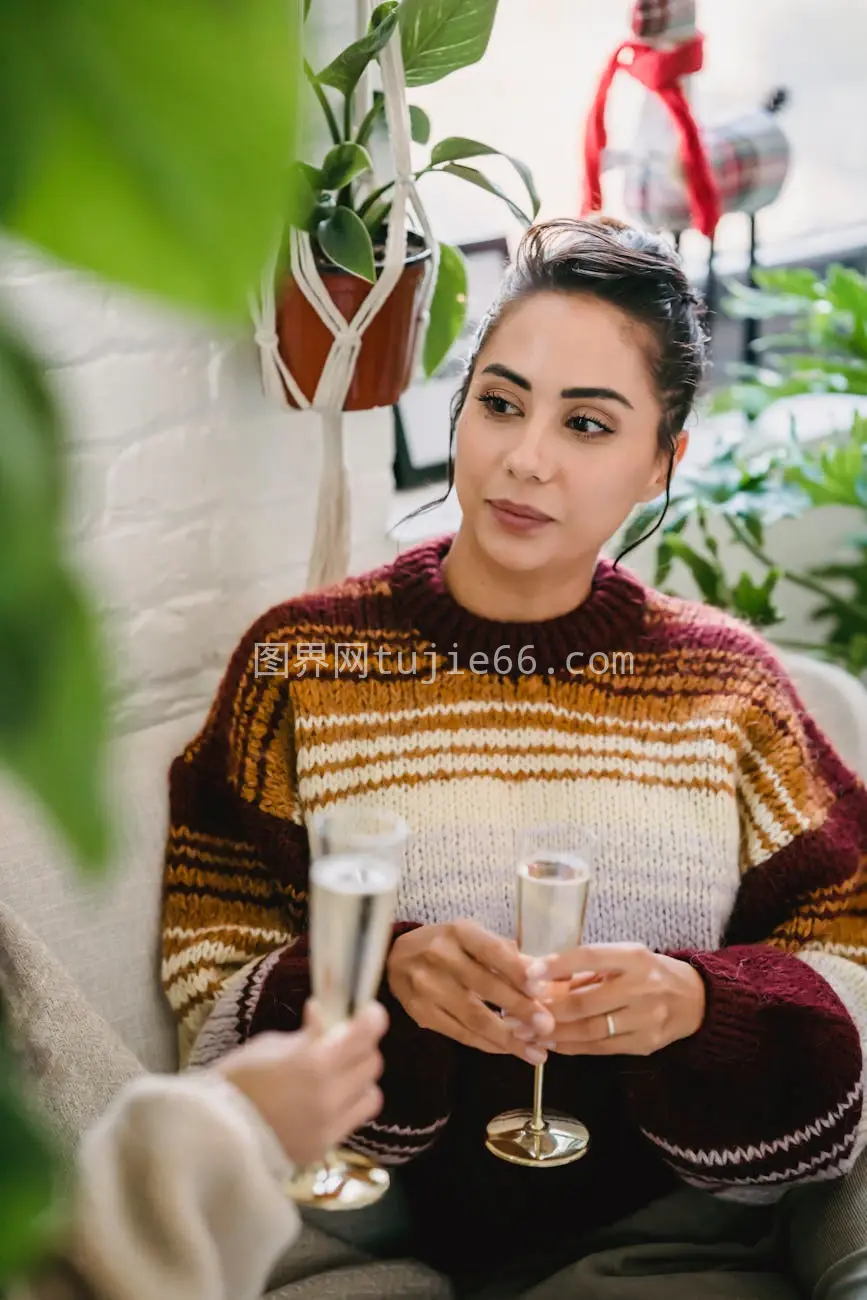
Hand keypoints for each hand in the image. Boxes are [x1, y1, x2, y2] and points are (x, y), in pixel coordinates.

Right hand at [214, 999, 387, 1166]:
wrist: (213, 1135)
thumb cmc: (237, 1080)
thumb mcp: (270, 1045)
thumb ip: (306, 1034)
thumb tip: (324, 1015)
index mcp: (315, 1062)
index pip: (365, 1034)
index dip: (372, 1018)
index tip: (367, 1011)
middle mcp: (331, 1095)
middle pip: (372, 1064)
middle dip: (362, 1049)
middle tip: (344, 1043)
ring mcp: (331, 1126)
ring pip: (371, 1096)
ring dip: (359, 1082)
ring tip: (337, 1077)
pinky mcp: (325, 1149)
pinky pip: (352, 1121)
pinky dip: (346, 1107)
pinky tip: (324, 1102)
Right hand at [386, 920, 554, 1063]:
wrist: (396, 958)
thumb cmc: (447, 945)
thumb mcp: (474, 938)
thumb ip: (508, 955)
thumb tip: (548, 973)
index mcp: (459, 932)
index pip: (492, 951)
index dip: (517, 971)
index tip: (542, 990)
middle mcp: (439, 956)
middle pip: (484, 986)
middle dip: (519, 1009)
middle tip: (547, 1027)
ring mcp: (426, 987)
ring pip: (473, 1017)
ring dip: (508, 1037)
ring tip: (536, 1052)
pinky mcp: (421, 1013)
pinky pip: (460, 1034)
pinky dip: (488, 1044)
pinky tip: (509, 1050)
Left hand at [537, 944, 705, 1055]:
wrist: (695, 999)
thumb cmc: (648, 973)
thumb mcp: (622, 959)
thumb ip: (584, 970)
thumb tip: (538, 981)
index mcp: (634, 957)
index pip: (590, 957)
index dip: (557, 966)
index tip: (529, 975)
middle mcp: (642, 987)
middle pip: (586, 1002)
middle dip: (547, 1010)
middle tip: (518, 1012)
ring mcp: (646, 1019)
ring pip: (591, 1030)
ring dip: (555, 1033)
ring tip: (527, 1032)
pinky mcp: (646, 1044)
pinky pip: (601, 1048)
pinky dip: (573, 1047)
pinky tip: (553, 1043)